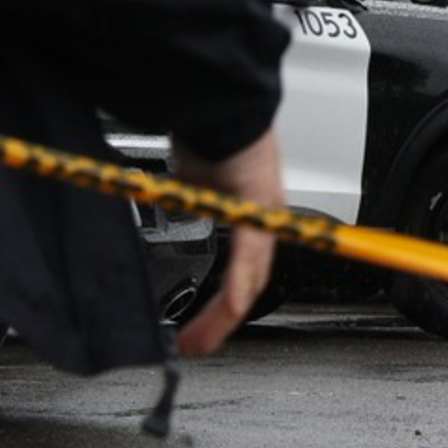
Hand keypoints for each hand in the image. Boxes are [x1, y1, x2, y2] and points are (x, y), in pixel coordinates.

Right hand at [165, 130, 284, 356]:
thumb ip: (193, 203)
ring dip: (225, 313)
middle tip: (198, 345)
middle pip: (250, 283)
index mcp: (252, 216)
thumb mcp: (195, 180)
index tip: (203, 328)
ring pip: (251, 277)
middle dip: (221, 320)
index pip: (244, 270)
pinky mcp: (257, 206)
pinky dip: (239, 283)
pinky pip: (249, 253)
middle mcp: (264, 219)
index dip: (225, 301)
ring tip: (203, 339)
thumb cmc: (210, 130)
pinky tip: (233, 306)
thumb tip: (183, 214)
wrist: (219, 102)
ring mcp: (263, 215)